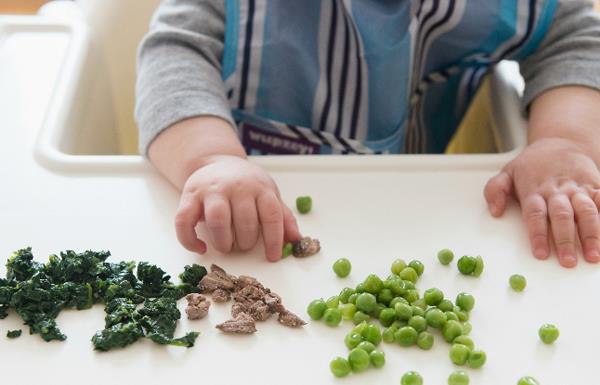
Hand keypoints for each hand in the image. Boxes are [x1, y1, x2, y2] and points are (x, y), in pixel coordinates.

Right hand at [174, 155, 300, 260]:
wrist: (216, 162)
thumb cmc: (247, 185)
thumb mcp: (268, 194)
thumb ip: (283, 216)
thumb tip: (297, 240)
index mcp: (260, 187)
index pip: (271, 214)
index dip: (274, 239)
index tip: (273, 257)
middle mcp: (236, 186)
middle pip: (244, 220)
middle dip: (246, 241)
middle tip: (244, 246)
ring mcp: (211, 190)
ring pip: (217, 220)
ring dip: (223, 241)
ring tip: (227, 246)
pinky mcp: (189, 196)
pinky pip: (184, 221)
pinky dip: (190, 240)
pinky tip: (201, 248)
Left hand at [484, 138, 599, 266]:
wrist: (563, 141)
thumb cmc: (532, 164)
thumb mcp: (507, 172)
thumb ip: (495, 190)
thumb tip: (494, 211)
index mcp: (534, 190)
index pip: (535, 214)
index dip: (538, 235)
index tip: (540, 253)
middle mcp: (557, 190)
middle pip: (561, 216)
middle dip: (565, 240)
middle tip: (568, 261)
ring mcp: (577, 189)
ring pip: (586, 211)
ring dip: (591, 235)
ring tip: (593, 256)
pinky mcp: (594, 186)